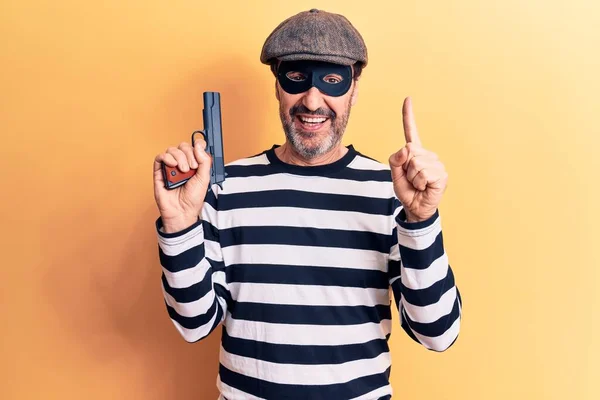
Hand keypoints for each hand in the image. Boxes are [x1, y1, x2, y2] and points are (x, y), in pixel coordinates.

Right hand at [153, 137, 211, 232]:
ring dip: (179, 157)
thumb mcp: (204, 178)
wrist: (182, 211)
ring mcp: (170, 167)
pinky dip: (166, 157)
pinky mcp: (159, 172)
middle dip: (189, 154)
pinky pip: (160, 158)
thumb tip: (199, 145)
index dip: (197, 146)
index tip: (200, 149)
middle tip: (192, 167)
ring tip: (184, 170)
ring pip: (172, 150)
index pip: (194, 147)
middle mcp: (182, 164)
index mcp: (194, 164)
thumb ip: (205, 161)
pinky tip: (173, 165)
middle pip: (183, 147)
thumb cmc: (192, 198)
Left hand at [389, 97, 447, 222]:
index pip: (411, 131)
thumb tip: (407, 148)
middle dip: (405, 169)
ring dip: (412, 178)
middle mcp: (427, 155)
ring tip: (418, 184)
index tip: (408, 99)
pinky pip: (423, 174)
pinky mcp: (442, 174)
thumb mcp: (395, 175)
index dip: (408, 115)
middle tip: (411, 179)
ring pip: (415, 164)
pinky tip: (425, 187)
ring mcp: (436, 163)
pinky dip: (420, 183)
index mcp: (415, 152)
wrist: (416, 208)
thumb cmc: (407, 190)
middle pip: (409, 152)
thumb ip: (396, 160)